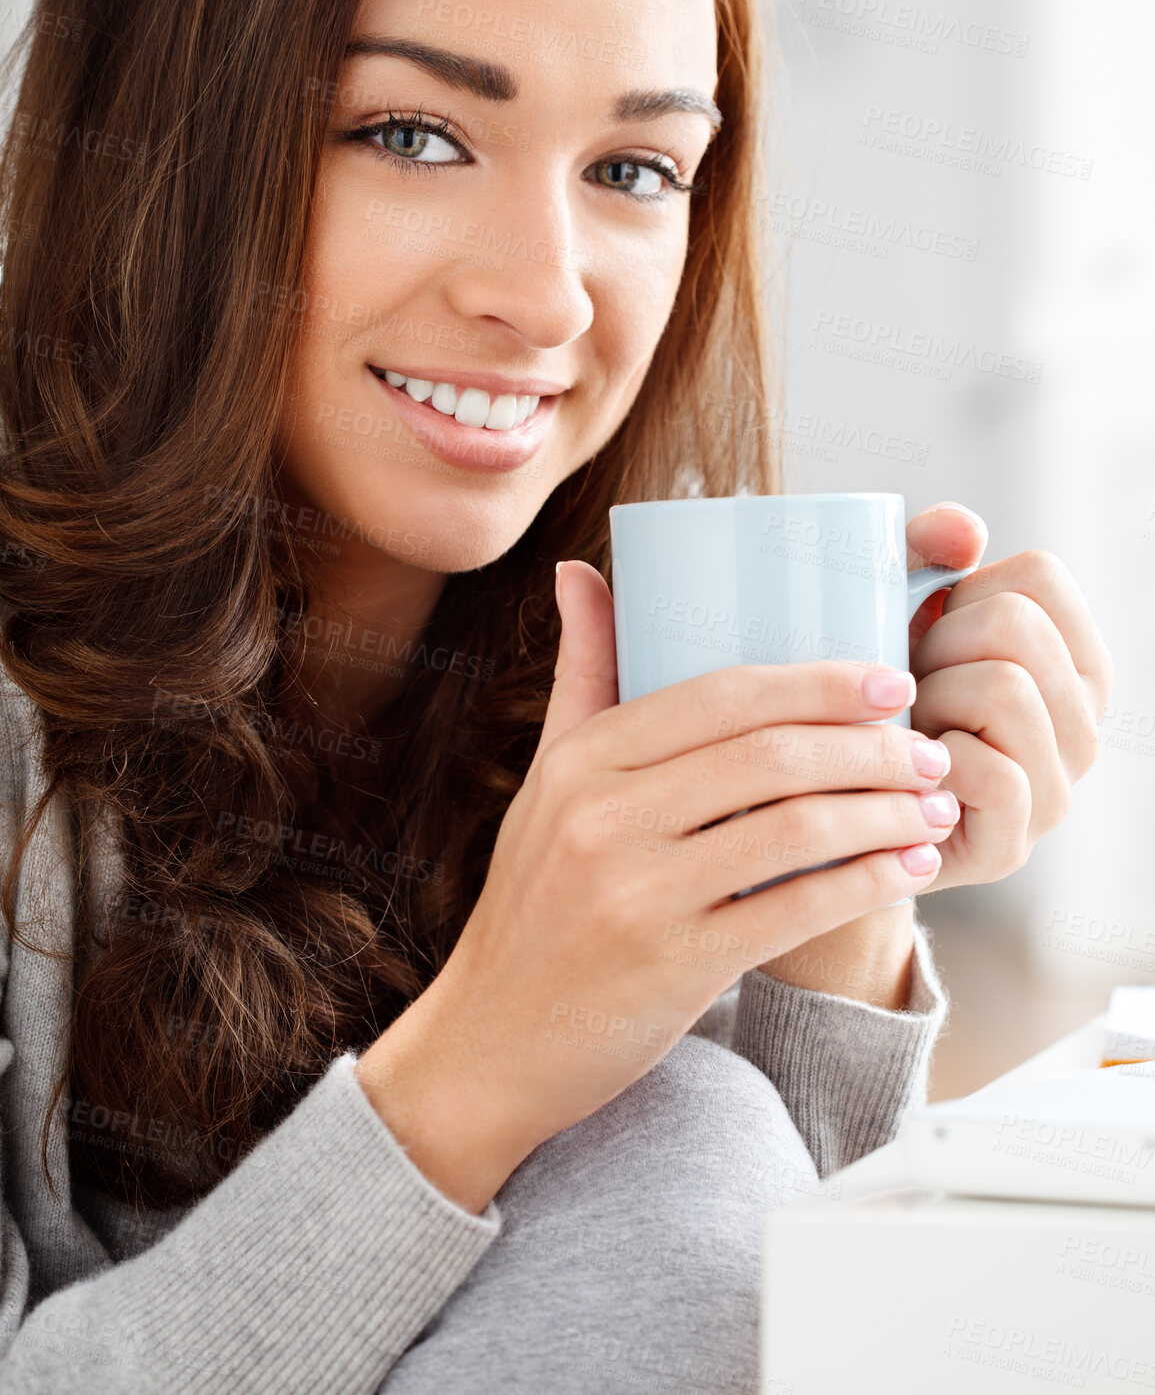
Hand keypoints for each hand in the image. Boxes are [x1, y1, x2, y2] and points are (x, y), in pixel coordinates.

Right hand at [356, 560, 952, 1210]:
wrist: (492, 1039)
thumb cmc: (534, 900)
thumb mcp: (547, 780)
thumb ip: (582, 675)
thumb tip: (578, 572)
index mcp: (583, 759)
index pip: (723, 695)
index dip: (820, 682)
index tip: (891, 681)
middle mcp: (604, 818)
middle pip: (770, 756)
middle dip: (870, 746)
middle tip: (929, 749)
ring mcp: (637, 894)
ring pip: (794, 829)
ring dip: (884, 812)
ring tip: (935, 805)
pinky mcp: (673, 965)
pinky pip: (794, 910)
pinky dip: (866, 883)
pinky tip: (908, 869)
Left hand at [906, 502, 1113, 888]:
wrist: (833, 801)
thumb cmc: (878, 696)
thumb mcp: (897, 609)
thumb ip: (926, 550)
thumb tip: (963, 531)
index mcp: (1074, 660)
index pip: (1041, 574)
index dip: (966, 589)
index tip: (935, 630)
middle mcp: (1085, 725)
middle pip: (1018, 627)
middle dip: (939, 644)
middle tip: (910, 685)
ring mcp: (1058, 791)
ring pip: (1005, 689)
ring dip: (931, 699)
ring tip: (910, 726)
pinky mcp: (1013, 846)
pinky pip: (988, 771)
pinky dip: (932, 762)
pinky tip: (912, 771)